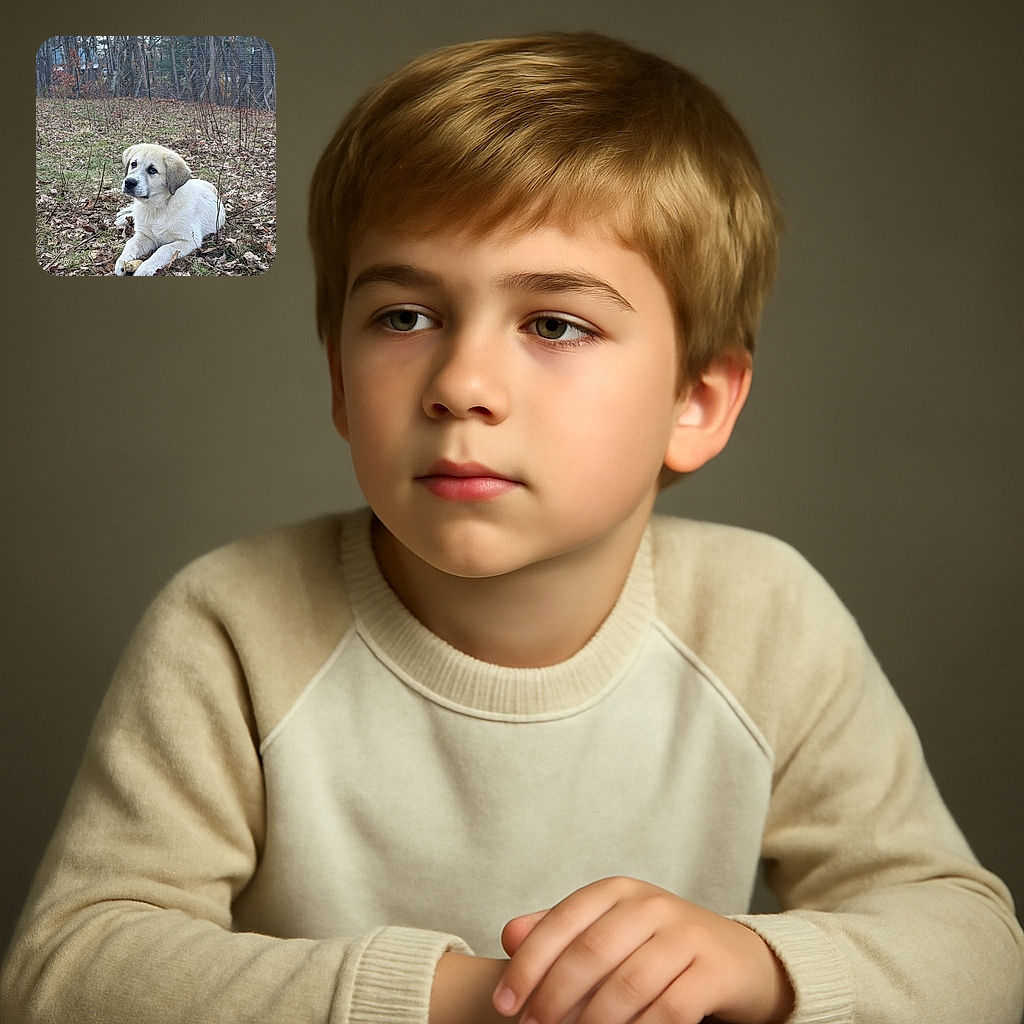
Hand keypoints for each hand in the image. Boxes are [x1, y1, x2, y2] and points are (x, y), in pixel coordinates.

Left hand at [492, 877, 793, 1023]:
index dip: (529, 964)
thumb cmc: (658, 947)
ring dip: (592, 1021)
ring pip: (627, 984)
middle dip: (555, 997)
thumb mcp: (610, 929)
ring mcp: (684, 935)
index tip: (505, 1003)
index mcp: (617, 891)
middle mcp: (650, 905)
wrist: (737, 958)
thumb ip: (561, 932)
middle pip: (591, 952)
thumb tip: (509, 936)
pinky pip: (668, 1008)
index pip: (562, 922)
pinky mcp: (712, 971)